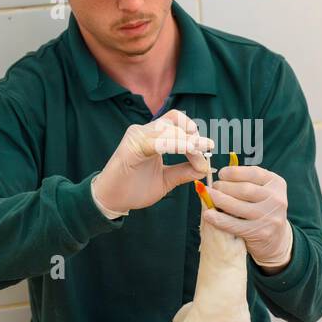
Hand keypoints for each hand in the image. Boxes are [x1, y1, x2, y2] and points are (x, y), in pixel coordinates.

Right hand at [92, 110, 214, 213]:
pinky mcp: (131, 146)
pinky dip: (176, 145)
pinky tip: (188, 151)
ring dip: (187, 140)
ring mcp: (136, 136)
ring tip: (198, 153)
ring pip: (168, 129)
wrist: (112, 200)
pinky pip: (158, 141)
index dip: (194, 133)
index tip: (209, 147)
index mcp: (152, 137)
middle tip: (206, 150)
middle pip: (175, 122)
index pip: (177, 124)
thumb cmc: (135, 188)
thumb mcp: (166, 180)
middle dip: (194, 136)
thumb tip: (205, 167)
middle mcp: (144, 131)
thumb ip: (183, 171)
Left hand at [200, 165, 293, 269]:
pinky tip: (207, 214)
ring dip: (218, 200)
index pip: (254, 173)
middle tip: (213, 187)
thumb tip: (220, 175)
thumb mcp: (260, 193)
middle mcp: (276, 199)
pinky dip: (218, 219)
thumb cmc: (262, 210)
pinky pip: (234, 224)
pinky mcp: (260, 232)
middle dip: (224, 187)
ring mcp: (269, 217)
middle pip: (244, 189)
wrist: (275, 239)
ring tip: (207, 197)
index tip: (221, 174)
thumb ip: (245, 182)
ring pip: (238, 205)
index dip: (234, 172)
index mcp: (277, 183)